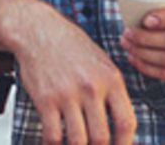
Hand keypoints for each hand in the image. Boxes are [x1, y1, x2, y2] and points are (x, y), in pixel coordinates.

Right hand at [8, 1, 137, 144]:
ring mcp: (67, 94)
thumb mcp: (102, 63)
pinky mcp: (45, 99)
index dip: (125, 144)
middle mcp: (91, 88)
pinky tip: (54, 143)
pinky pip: (52, 135)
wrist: (38, 30)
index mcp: (111, 79)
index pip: (126, 122)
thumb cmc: (71, 46)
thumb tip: (121, 126)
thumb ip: (113, 92)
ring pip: (78, 140)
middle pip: (101, 137)